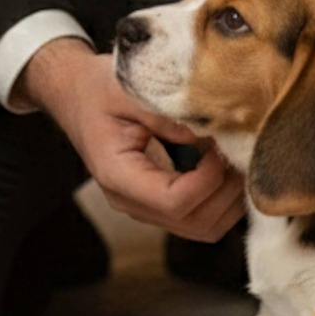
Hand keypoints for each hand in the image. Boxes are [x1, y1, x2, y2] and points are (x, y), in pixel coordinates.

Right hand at [14, 39, 245, 242]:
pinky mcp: (159, 200)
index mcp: (117, 175)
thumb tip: (210, 133)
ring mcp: (146, 206)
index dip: (207, 179)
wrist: (76, 94)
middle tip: (238, 151)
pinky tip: (226, 163)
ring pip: (202, 227)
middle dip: (226, 191)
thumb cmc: (98, 88)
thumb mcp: (128, 89)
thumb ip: (166, 113)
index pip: (173, 201)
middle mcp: (131, 201)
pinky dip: (222, 197)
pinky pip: (199, 215)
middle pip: (194, 222)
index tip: (218, 145)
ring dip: (229, 198)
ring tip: (237, 157)